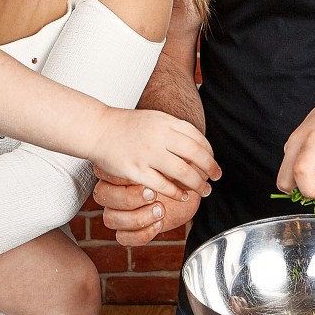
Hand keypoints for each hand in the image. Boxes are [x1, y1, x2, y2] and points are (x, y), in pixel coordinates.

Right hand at [89, 109, 218, 199]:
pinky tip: (183, 196)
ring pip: (183, 172)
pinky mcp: (136, 170)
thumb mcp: (154, 119)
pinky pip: (163, 185)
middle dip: (210, 169)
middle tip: (216, 178)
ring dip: (197, 183)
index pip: (197, 138)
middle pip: (196, 155)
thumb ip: (174, 129)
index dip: (209, 152)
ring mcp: (148, 154)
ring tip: (204, 190)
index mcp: (166, 122)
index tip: (213, 162)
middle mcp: (160, 136)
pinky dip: (176, 192)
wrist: (98, 129)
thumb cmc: (125, 125)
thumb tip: (196, 142)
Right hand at [93, 169, 200, 245]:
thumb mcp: (170, 165)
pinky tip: (159, 224)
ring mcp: (118, 213)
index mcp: (117, 171)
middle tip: (153, 195)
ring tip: (161, 210)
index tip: (145, 178)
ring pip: (111, 219)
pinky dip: (142, 234)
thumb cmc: (175, 175)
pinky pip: (123, 238)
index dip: (123, 177)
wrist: (187, 193)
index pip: (104, 173)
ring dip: (138, 217)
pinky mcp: (128, 231)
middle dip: (129, 197)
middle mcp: (113, 192)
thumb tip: (158, 165)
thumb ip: (159, 164)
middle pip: (104, 196)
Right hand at [277, 91, 314, 199]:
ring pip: (286, 178)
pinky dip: (304, 176)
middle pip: (284, 182)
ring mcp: (291, 143)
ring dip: (304, 183)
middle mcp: (296, 142)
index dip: (312, 190)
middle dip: (304, 191)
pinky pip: (290, 170)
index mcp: (314, 140)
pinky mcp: (292, 146)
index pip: (301, 172)